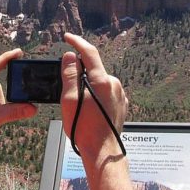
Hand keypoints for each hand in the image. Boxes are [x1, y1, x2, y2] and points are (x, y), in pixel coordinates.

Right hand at [60, 33, 127, 161]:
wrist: (102, 151)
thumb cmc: (84, 129)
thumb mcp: (70, 100)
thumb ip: (70, 75)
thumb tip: (70, 56)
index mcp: (101, 81)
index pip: (89, 52)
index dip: (77, 42)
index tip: (67, 37)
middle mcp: (114, 84)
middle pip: (93, 69)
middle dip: (80, 72)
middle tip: (67, 88)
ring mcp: (120, 94)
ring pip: (99, 81)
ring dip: (88, 86)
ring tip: (79, 106)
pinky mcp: (121, 104)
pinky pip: (106, 92)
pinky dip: (96, 95)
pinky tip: (89, 110)